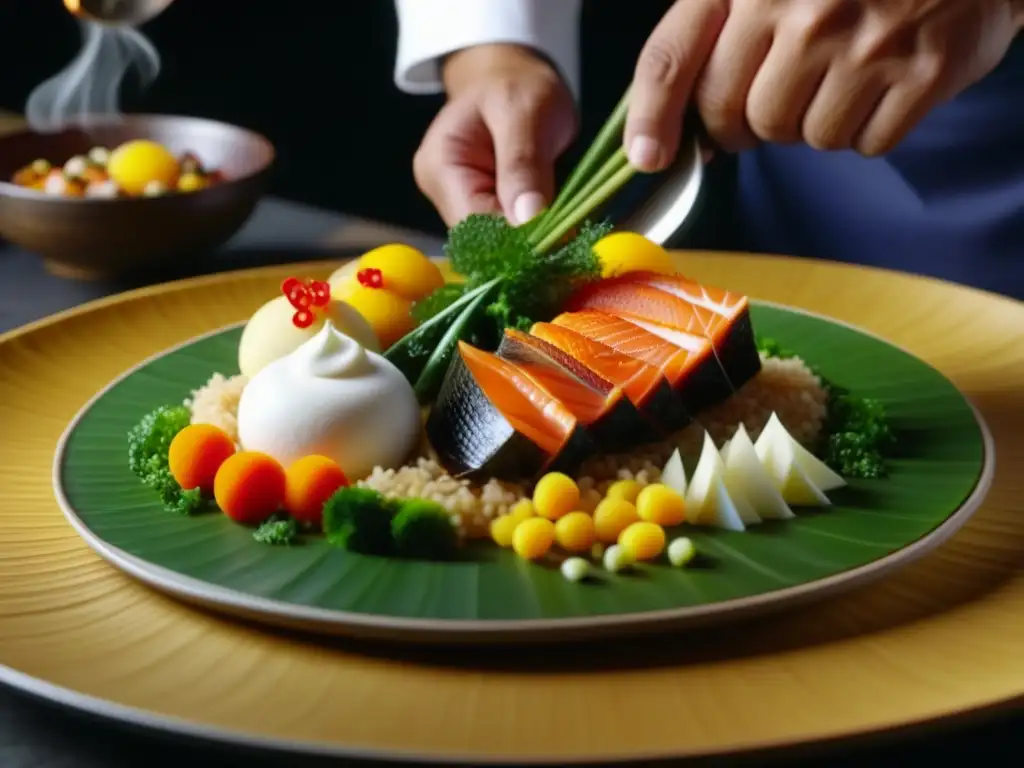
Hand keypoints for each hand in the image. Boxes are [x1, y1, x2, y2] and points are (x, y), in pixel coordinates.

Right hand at [413, 44, 576, 226]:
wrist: (513, 76)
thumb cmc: (517, 84)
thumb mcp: (525, 112)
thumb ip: (523, 163)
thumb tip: (527, 220)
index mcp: (440, 166)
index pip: (473, 222)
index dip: (513, 239)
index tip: (557, 243)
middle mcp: (443, 191)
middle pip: (483, 238)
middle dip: (525, 243)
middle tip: (570, 246)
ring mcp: (460, 201)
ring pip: (498, 240)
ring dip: (532, 241)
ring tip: (567, 238)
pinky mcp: (483, 207)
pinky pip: (508, 231)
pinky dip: (533, 233)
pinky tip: (557, 232)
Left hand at [625, 0, 1021, 168]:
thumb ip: (713, 37)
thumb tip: (669, 135)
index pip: (672, 57)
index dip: (651, 117)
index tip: (648, 157)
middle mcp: (803, 6)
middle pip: (737, 116)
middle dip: (748, 122)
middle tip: (776, 95)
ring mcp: (865, 41)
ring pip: (799, 136)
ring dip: (812, 122)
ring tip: (841, 75)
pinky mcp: (922, 72)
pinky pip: (862, 143)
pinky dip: (867, 128)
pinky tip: (880, 85)